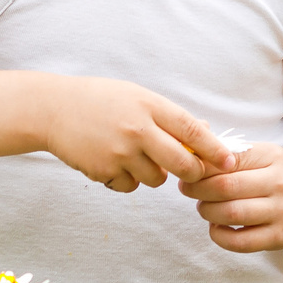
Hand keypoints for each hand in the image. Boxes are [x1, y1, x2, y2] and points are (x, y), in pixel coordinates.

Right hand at [39, 77, 234, 191]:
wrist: (52, 109)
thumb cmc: (100, 100)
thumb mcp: (137, 96)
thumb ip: (169, 116)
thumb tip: (205, 131)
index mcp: (149, 106)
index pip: (192, 131)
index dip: (215, 149)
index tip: (230, 161)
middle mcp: (137, 129)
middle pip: (182, 164)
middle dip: (192, 172)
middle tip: (191, 171)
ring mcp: (120, 153)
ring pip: (157, 179)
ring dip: (153, 174)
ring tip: (133, 154)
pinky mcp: (104, 171)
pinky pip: (130, 186)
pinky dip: (127, 180)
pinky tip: (111, 161)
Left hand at [178, 145, 282, 251]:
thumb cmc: (273, 178)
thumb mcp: (260, 156)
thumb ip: (227, 150)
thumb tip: (190, 143)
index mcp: (271, 156)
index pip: (227, 158)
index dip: (200, 166)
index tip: (188, 170)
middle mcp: (280, 182)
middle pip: (225, 186)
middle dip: (197, 189)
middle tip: (188, 190)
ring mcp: (281, 211)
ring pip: (230, 213)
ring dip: (207, 211)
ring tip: (204, 207)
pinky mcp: (279, 237)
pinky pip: (239, 241)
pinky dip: (218, 235)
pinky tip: (216, 226)